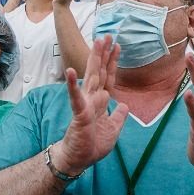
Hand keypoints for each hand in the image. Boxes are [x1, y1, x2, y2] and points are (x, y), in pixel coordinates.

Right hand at [54, 36, 128, 173]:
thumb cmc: (92, 144)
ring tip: (96, 43)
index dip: (113, 63)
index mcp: (101, 101)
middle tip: (108, 36)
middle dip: (104, 54)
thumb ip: (118, 116)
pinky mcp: (79, 113)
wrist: (78, 159)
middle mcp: (92, 99)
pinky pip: (76, 97)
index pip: (108, 78)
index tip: (117, 46)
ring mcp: (85, 104)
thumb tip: (123, 105)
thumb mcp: (113, 129)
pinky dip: (72, 84)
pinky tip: (70, 71)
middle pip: (100, 72)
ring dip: (93, 60)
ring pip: (90, 77)